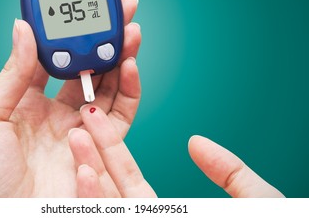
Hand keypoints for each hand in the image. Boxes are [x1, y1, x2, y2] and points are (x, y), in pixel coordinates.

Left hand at [0, 0, 140, 196]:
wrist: (4, 217)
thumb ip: (12, 74)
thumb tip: (23, 29)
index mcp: (30, 101)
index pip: (58, 59)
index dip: (72, 35)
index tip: (83, 13)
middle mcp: (59, 112)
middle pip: (90, 69)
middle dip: (107, 41)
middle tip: (121, 16)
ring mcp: (82, 128)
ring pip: (110, 87)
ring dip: (122, 59)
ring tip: (130, 36)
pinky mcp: (100, 146)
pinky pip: (121, 115)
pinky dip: (129, 90)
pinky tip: (130, 68)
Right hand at [73, 113, 283, 197]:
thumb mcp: (250, 199)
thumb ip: (228, 171)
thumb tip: (196, 142)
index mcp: (163, 213)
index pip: (128, 177)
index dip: (113, 148)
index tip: (98, 121)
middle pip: (111, 184)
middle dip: (94, 151)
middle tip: (81, 119)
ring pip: (103, 202)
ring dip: (86, 170)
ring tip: (76, 137)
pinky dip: (92, 200)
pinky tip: (85, 174)